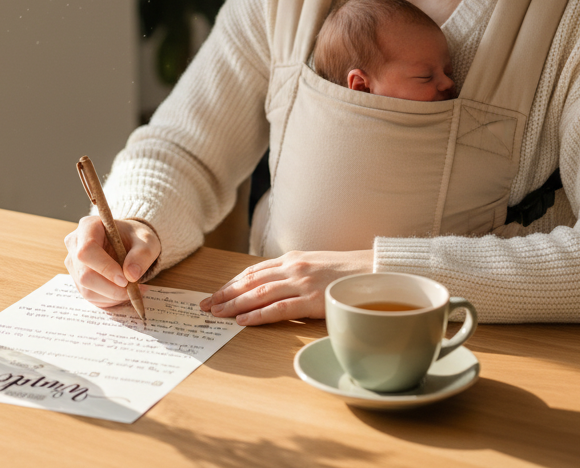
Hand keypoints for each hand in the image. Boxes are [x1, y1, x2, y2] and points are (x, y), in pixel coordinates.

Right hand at [64, 217, 160, 308]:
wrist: (129, 243)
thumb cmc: (135, 238)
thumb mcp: (147, 241)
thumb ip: (142, 255)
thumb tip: (131, 275)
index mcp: (88, 226)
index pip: (87, 250)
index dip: (104, 268)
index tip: (125, 280)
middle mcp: (75, 244)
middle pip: (84, 274)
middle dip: (110, 287)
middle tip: (131, 289)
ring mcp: (74, 263)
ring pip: (86, 289)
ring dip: (111, 295)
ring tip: (131, 290)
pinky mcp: (77, 279)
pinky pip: (90, 296)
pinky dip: (109, 299)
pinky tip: (122, 293)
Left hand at [199, 250, 371, 325]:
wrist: (374, 271)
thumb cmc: (347, 271)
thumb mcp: (316, 265)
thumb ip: (295, 273)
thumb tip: (274, 285)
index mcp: (292, 259)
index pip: (253, 271)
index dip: (231, 283)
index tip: (215, 293)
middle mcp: (293, 268)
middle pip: (250, 281)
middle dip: (225, 293)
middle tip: (205, 305)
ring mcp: (302, 284)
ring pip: (259, 294)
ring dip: (234, 304)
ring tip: (217, 313)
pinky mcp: (312, 300)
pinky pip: (278, 309)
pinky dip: (258, 315)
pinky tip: (242, 321)